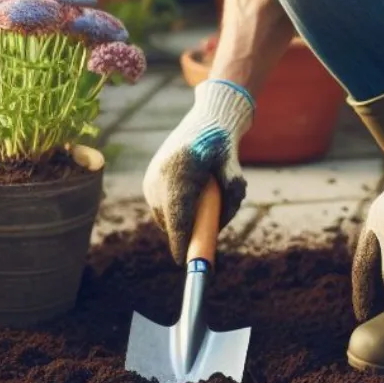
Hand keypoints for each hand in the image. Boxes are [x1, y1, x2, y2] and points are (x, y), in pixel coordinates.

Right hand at [143, 79, 252, 264]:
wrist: (208, 121)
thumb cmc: (225, 150)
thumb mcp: (235, 176)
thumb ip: (230, 202)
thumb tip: (217, 229)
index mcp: (182, 174)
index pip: (178, 217)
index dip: (181, 242)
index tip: (184, 261)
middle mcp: (162, 176)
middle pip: (170, 220)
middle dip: (185, 234)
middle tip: (203, 239)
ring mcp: (152, 177)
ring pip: (164, 215)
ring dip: (179, 221)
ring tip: (200, 206)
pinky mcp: (149, 179)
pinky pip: (160, 206)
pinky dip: (173, 210)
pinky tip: (189, 199)